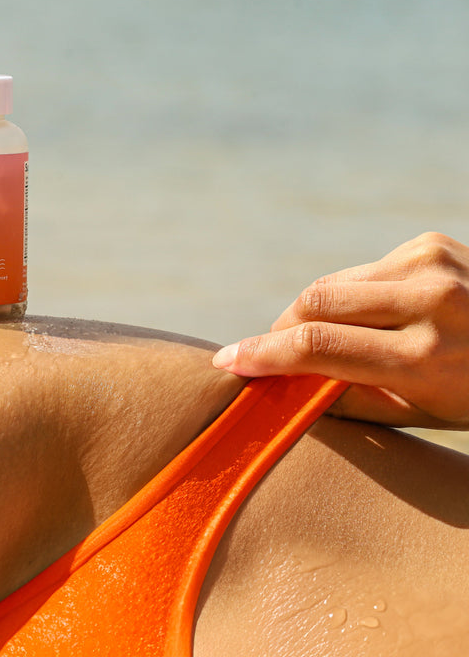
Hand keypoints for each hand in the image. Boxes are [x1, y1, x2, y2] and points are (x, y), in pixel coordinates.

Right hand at [212, 233, 468, 428]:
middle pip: (313, 304)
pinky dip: (347, 296)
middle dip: (279, 330)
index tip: (228, 360)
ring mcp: (430, 264)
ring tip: (317, 339)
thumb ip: (347, 399)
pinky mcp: (428, 243)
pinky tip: (366, 316)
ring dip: (311, 313)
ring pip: (330, 284)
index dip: (263, 353)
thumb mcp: (421, 414)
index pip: (317, 347)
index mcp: (427, 360)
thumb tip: (282, 389)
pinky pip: (359, 271)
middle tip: (267, 353)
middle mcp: (428, 303)